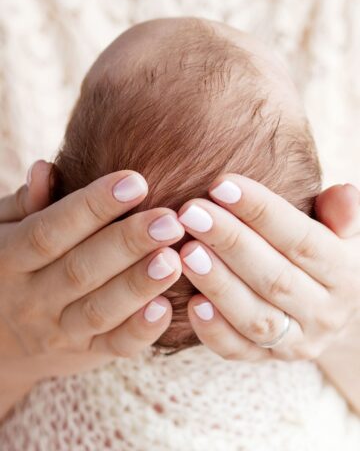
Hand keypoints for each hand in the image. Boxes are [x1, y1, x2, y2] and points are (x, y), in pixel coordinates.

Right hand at [0, 161, 183, 388]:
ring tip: (174, 260)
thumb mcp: (3, 232)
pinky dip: (140, 330)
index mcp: (10, 260)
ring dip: (139, 285)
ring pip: (100, 310)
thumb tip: (45, 170)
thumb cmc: (11, 269)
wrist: (0, 341)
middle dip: (128, 244)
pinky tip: (166, 308)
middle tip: (170, 221)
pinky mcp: (87, 353)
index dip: (92, 206)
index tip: (135, 182)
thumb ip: (25, 204)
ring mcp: (60, 331)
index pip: (50, 231)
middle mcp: (32, 299)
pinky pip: (115, 346)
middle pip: (81, 270)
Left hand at [177, 174, 359, 360]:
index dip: (261, 211)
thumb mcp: (342, 235)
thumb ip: (342, 214)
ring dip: (218, 284)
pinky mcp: (265, 359)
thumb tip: (343, 193)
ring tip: (185, 251)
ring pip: (255, 316)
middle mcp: (324, 312)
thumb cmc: (322, 260)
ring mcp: (295, 342)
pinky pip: (238, 350)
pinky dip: (214, 330)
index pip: (302, 240)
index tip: (221, 185)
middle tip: (191, 213)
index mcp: (344, 274)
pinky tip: (190, 303)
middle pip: (274, 278)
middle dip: (230, 242)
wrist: (327, 312)